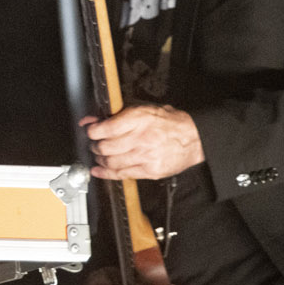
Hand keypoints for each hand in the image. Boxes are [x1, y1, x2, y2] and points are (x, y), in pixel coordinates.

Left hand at [85, 104, 203, 180]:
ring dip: (100, 159)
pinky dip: (106, 173)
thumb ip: (115, 114)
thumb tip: (91, 120)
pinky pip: (122, 174)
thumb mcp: (142, 109)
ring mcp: (146, 156)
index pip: (105, 129)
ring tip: (100, 155)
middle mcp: (141, 138)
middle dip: (94, 146)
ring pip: (111, 162)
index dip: (92, 131)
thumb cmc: (168, 122)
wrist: (194, 138)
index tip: (89, 130)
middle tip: (94, 144)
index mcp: (139, 119)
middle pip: (105, 147)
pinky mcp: (150, 171)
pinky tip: (99, 170)